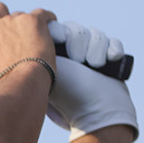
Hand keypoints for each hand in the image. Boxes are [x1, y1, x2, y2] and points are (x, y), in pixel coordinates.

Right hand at [0, 2, 56, 90]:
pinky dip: (46, 21)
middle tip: (12, 34)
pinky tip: (48, 31)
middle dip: (4, 17)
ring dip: (25, 26)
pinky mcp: (32, 20)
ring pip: (20, 15)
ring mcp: (11, 20)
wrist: (20, 83)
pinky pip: (42, 14)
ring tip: (32, 44)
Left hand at [46, 21, 138, 141]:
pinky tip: (110, 59)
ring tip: (94, 65)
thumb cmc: (65, 97)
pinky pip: (112, 42)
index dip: (60, 31)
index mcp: (52, 54)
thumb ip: (34, 54)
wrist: (95, 113)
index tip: (58, 38)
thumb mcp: (44, 73)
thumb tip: (30, 37)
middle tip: (79, 59)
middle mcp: (71, 52)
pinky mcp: (109, 59)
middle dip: (78, 41)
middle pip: (76, 29)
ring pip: (95, 34)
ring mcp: (91, 55)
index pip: (57, 29)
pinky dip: (112, 48)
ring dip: (95, 47)